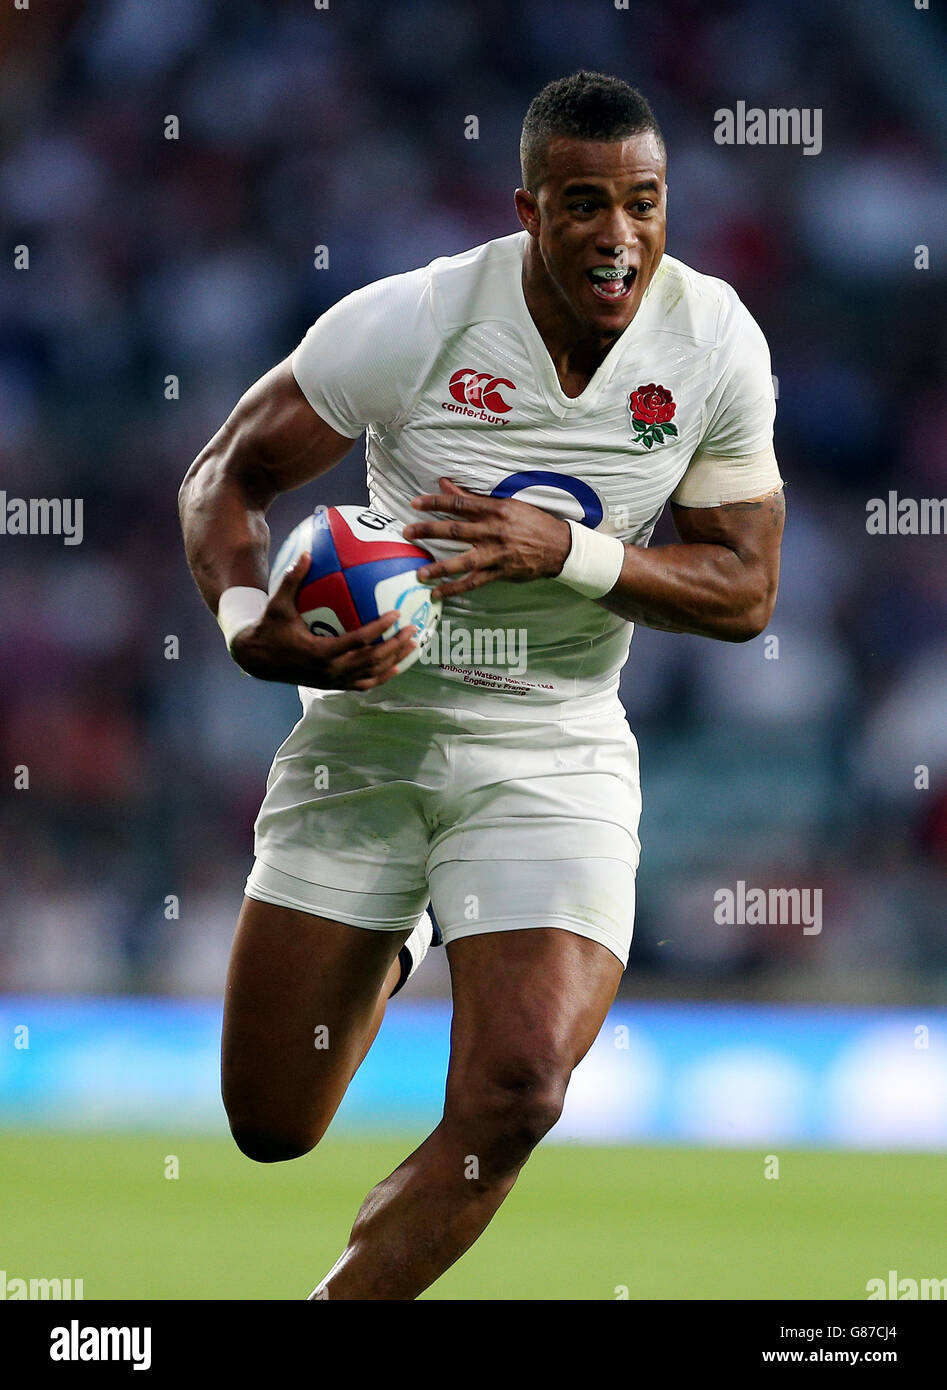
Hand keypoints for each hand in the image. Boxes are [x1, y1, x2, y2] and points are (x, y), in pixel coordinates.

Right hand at [230, 552, 416, 689]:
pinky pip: (363, 683)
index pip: (358, 640)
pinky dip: (381, 675)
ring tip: (412, 646)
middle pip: (372, 660)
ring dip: (394, 661)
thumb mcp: (277, 604)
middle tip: (413, 629)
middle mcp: (330, 670)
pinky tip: (395, 665)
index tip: (396, 614)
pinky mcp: (333, 685)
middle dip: (395, 646)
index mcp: (320, 652)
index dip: (379, 628)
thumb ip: (292, 579)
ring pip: (371, 674)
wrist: (256, 660)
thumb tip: (305, 552)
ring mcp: (333, 680)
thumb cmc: (268, 629)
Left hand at [404, 478, 571, 598]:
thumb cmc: (531, 522)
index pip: (460, 503)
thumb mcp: (505, 504)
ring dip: (439, 568)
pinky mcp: (501, 572)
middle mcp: (494, 530)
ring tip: (419, 573)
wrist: (559, 546)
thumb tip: (445, 483)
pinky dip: (455, 588)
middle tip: (407, 532)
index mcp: (496, 510)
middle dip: (429, 530)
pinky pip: (474, 582)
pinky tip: (438, 593)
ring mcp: (497, 553)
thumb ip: (472, 497)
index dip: (436, 502)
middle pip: (456, 530)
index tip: (415, 503)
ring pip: (463, 560)